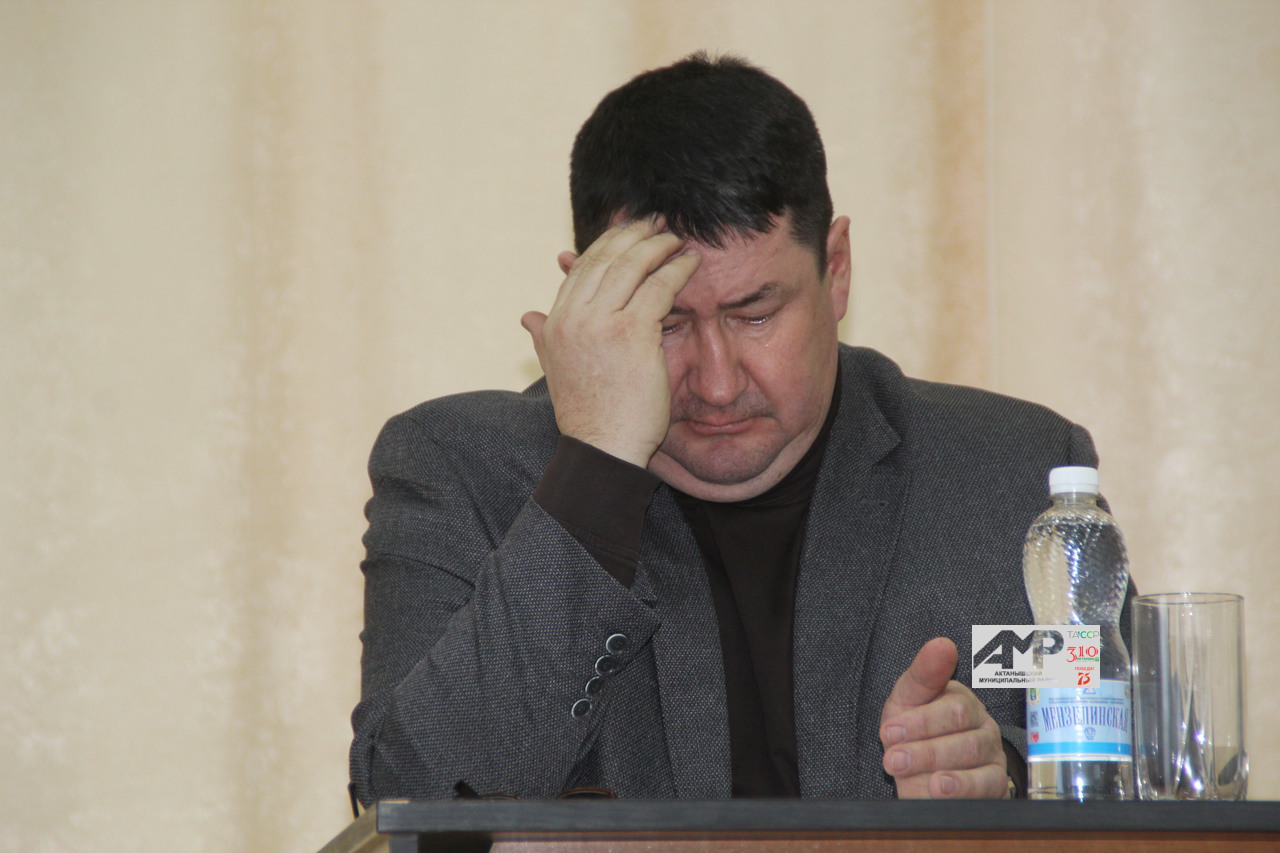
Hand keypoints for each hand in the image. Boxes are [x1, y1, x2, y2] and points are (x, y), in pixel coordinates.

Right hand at [521, 219, 700, 467]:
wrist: (602, 449)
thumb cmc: (588, 415)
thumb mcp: (556, 370)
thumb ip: (543, 338)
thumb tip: (527, 317)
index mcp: (554, 322)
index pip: (581, 268)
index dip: (608, 243)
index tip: (630, 231)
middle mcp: (571, 317)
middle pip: (605, 257)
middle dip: (634, 234)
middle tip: (658, 222)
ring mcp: (600, 323)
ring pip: (632, 265)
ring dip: (658, 246)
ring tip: (677, 238)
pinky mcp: (631, 332)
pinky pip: (659, 287)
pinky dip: (677, 270)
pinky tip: (691, 263)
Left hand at [879, 637, 1008, 798]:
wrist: (925, 777)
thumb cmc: (915, 733)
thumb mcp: (908, 703)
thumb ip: (923, 675)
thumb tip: (942, 644)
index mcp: (959, 697)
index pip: (951, 702)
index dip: (919, 719)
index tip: (889, 731)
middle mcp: (980, 721)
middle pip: (960, 724)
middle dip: (921, 741)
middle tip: (892, 756)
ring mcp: (991, 751)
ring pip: (970, 751)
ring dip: (931, 761)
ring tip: (902, 768)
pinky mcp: (995, 781)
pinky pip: (986, 783)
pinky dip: (960, 786)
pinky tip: (937, 787)